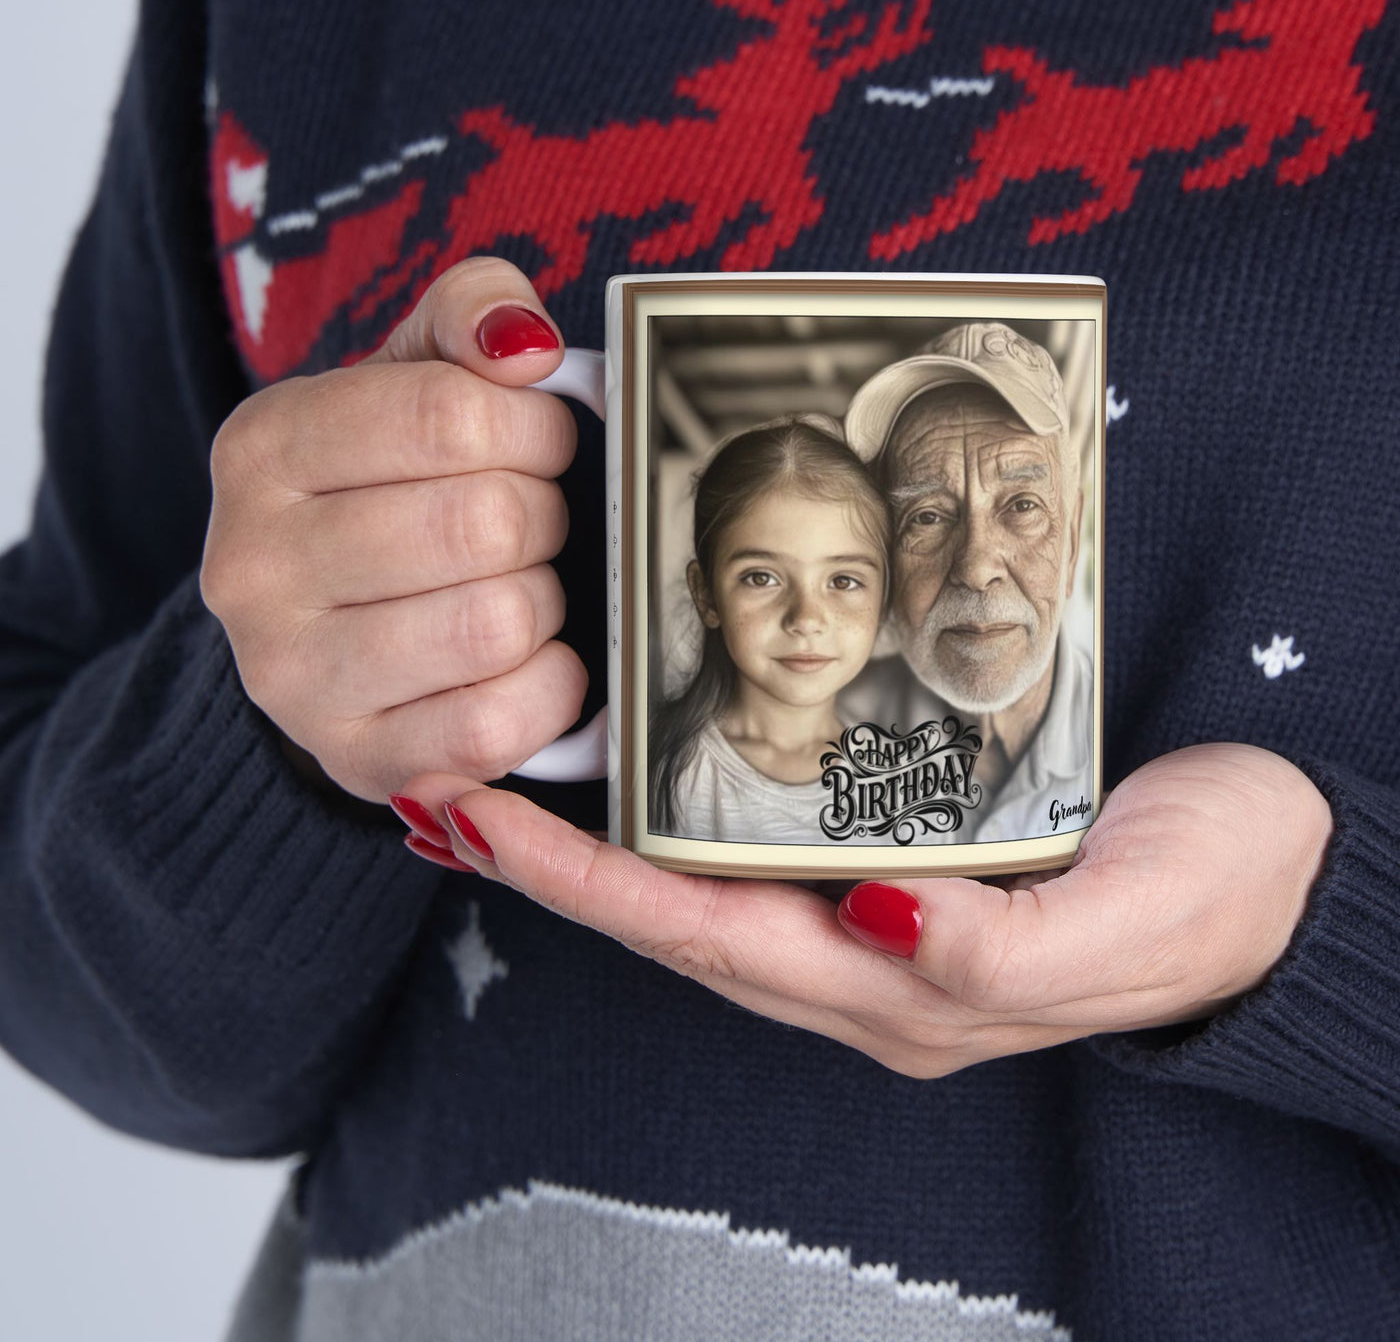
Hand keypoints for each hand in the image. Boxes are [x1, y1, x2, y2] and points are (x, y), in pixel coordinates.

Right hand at [200, 257, 585, 801]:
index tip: (541, 444)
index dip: (536, 429)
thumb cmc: (390, 487)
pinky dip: (548, 687)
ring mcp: (293, 678)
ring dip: (543, 602)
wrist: (329, 628)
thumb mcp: (412, 375)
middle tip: (530, 523)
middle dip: (543, 517)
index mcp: (263, 448)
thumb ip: (471, 315)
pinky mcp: (357, 759)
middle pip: (486, 523)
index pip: (451, 415)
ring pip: (497, 623)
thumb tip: (526, 345)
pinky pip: (498, 724)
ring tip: (518, 588)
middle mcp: (253, 566)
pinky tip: (528, 661)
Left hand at [394, 744, 1332, 1075]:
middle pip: (676, 921)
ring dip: (598, 848)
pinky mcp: (902, 870)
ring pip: (703, 893)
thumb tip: (880, 919)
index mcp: (909, 990)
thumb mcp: (1134, 920)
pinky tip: (636, 785)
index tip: (481, 821)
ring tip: (500, 788)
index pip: (710, 936)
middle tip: (444, 791)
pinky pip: (758, 856)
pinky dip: (675, 825)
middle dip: (555, 866)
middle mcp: (869, 966)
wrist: (1282, 874)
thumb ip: (1007, 944)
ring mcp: (878, 925)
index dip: (588, 885)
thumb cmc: (1215, 893)